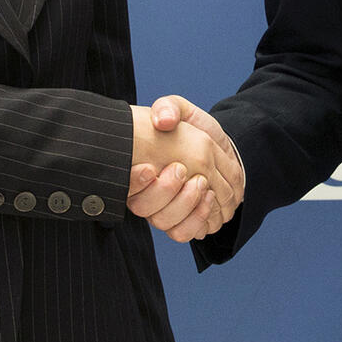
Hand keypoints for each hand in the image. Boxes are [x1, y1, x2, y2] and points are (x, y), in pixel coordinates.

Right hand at [126, 95, 244, 241]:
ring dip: (184, 205)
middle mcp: (145, 195)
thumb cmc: (193, 130)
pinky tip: (209, 198)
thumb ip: (168, 108)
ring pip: (163, 223)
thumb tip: (163, 120)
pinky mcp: (182, 224)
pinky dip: (197, 219)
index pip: (123, 183)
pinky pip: (183, 233)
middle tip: (183, 170)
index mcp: (136, 168)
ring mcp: (162, 212)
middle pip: (143, 208)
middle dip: (164, 190)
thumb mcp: (180, 110)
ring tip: (202, 184)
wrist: (218, 150)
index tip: (148, 168)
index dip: (133, 181)